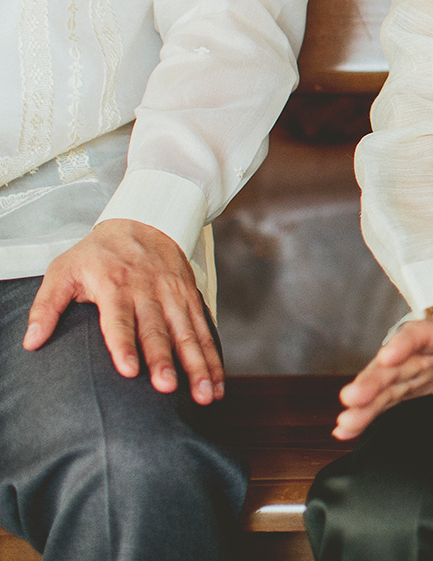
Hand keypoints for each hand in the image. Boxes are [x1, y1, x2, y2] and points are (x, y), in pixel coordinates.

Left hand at [24, 219, 222, 404]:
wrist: (144, 222)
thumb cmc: (98, 254)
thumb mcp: (63, 270)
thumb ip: (46, 306)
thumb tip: (31, 341)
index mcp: (116, 286)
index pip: (119, 320)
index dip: (123, 345)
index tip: (129, 371)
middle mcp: (149, 292)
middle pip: (158, 331)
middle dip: (164, 361)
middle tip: (167, 388)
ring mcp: (174, 296)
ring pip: (188, 334)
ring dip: (198, 364)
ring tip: (205, 394)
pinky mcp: (191, 299)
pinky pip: (205, 331)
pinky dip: (213, 357)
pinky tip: (217, 382)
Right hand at [333, 294, 432, 440]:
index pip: (419, 335)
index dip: (403, 344)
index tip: (388, 356)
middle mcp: (420, 349)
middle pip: (392, 363)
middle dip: (372, 380)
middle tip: (351, 398)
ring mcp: (414, 369)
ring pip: (384, 386)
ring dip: (363, 405)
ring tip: (345, 424)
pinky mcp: (413, 387)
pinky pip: (387, 401)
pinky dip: (367, 415)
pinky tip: (346, 429)